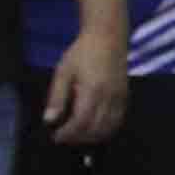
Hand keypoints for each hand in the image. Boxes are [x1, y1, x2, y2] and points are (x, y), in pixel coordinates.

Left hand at [41, 30, 130, 145]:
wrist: (108, 36)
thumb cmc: (82, 52)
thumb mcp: (63, 72)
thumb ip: (57, 98)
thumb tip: (49, 120)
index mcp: (92, 91)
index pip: (80, 122)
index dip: (68, 134)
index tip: (56, 136)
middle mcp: (108, 97)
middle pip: (95, 129)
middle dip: (78, 138)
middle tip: (64, 137)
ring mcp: (119, 98)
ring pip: (108, 128)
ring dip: (92, 137)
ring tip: (77, 135)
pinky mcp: (124, 97)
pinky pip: (117, 121)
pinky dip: (105, 130)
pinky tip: (94, 128)